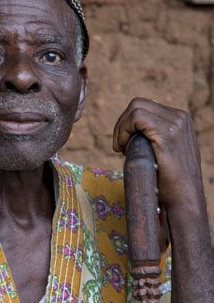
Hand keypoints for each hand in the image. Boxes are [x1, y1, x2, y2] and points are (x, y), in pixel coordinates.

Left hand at [113, 98, 203, 214]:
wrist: (184, 199)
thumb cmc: (171, 183)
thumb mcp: (165, 153)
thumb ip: (155, 138)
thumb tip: (133, 133)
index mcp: (179, 120)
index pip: (145, 107)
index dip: (128, 124)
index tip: (124, 145)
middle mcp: (180, 117)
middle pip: (138, 104)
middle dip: (122, 124)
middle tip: (119, 147)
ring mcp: (176, 124)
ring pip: (135, 108)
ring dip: (121, 128)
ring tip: (120, 149)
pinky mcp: (168, 133)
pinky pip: (136, 118)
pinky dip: (123, 131)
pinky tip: (122, 149)